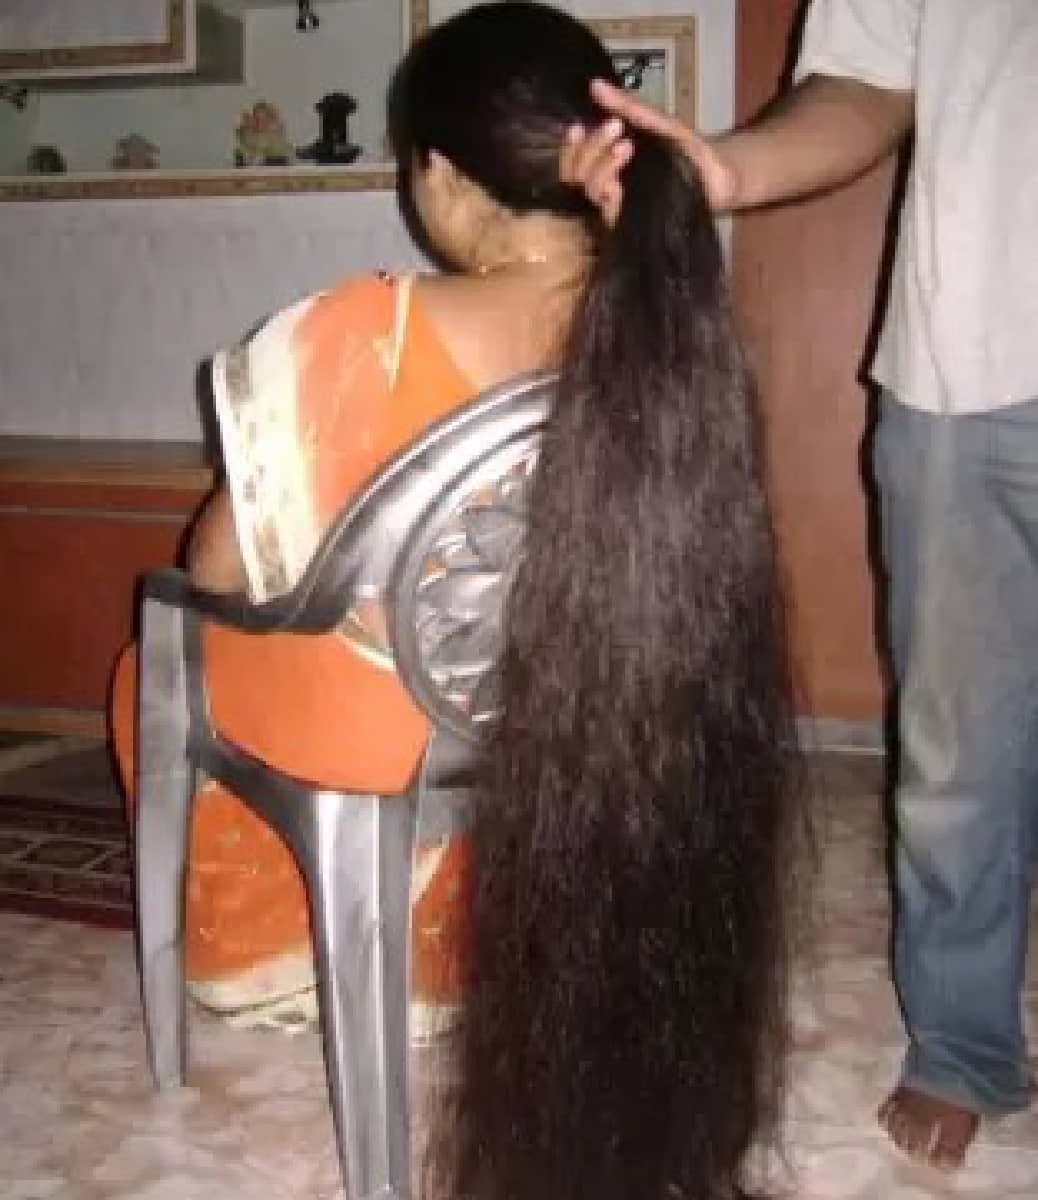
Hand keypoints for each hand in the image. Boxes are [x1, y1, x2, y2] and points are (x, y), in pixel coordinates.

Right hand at [559, 79, 739, 223]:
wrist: (717, 174)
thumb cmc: (686, 148)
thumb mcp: (655, 121)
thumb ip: (625, 106)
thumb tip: (594, 84)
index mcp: (608, 161)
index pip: (573, 161)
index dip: (569, 147)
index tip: (578, 127)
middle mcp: (609, 184)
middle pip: (578, 175)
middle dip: (591, 148)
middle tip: (616, 127)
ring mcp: (620, 204)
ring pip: (593, 191)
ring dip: (603, 166)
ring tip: (627, 146)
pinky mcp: (632, 219)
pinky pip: (610, 211)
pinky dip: (613, 192)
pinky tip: (623, 179)